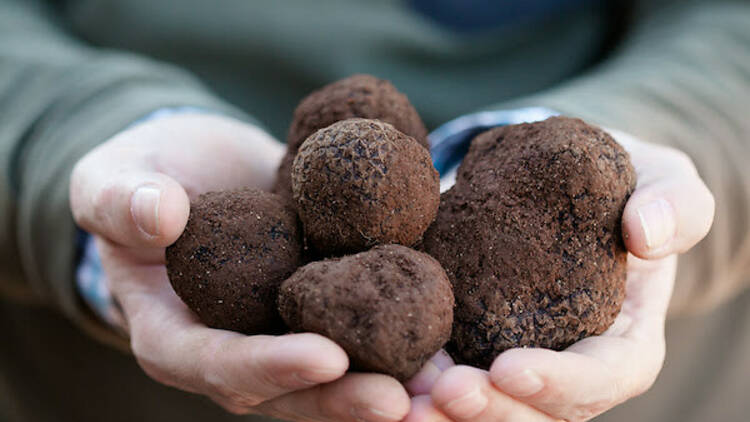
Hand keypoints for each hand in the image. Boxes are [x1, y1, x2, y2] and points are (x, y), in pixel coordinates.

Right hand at [69, 113, 410, 419]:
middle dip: (341, 398)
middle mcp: (233, 345)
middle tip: (398, 400)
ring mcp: (280, 328)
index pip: (214, 362)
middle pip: (286, 389)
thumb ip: (122, 200)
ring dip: (386, 382)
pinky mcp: (319, 303)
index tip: (324, 357)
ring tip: (442, 385)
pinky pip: (359, 328)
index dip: (267, 367)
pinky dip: (402, 337)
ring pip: (333, 373)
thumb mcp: (113, 182)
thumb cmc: (143, 178)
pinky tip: (450, 338)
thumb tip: (159, 212)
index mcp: (174, 332)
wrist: (193, 169)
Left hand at [403, 129, 714, 421]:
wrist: (570, 188)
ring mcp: (518, 361)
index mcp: (624, 344)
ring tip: (401, 401)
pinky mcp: (475, 343)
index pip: (602, 379)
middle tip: (444, 393)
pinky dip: (415, 382)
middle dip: (491, 411)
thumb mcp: (665, 184)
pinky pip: (445, 376)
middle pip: (535, 413)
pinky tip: (383, 373)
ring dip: (443, 412)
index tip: (510, 368)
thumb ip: (674, 205)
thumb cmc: (624, 189)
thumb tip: (647, 232)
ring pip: (487, 409)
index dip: (559, 383)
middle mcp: (569, 368)